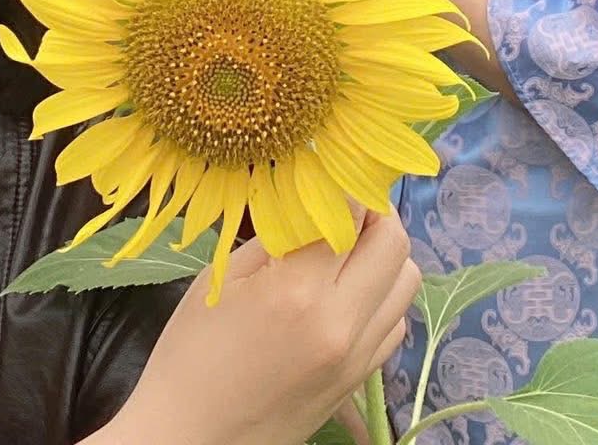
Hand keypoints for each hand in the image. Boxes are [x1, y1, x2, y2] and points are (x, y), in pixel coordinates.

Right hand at [98, 210, 420, 444]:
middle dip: (374, 216)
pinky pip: (395, 324)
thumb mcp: (223, 279)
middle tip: (344, 210)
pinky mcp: (359, 381)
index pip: (352, 214)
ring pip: (407, 283)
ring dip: (384, 257)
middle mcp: (341, 323)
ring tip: (347, 254)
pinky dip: (381, 300)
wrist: (190, 438)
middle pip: (395, 244)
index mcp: (298, 291)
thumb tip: (311, 196)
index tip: (328, 179)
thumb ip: (277, 236)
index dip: (344, 187)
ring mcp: (356, 357)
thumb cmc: (191, 353)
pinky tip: (345, 298)